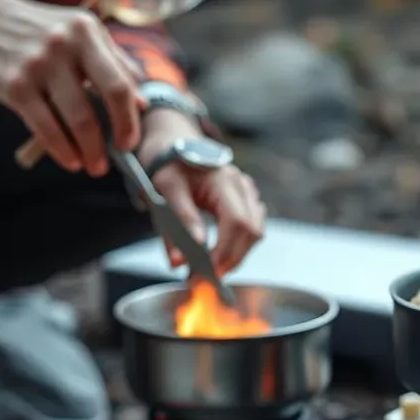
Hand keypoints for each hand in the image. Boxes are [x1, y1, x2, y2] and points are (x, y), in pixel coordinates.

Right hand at [0, 0, 142, 175]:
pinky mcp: (14, 85)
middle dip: (110, 141)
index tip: (130, 141)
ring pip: (75, 120)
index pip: (120, 83)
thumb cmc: (41, 32)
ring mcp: (37, 65)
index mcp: (87, 32)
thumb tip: (142, 103)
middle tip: (110, 162)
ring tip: (92, 166)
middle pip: (101, 104)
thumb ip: (115, 64)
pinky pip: (44, 127)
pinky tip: (69, 160)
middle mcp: (64, 45)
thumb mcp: (82, 34)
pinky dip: (60, 149)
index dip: (129, 119)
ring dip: (87, 151)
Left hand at [137, 109, 265, 274]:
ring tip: (211, 266)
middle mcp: (241, 184)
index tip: (207, 274)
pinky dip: (239, 243)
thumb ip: (174, 227)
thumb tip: (179, 261)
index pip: (237, 224)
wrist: (172, 142)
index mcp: (223, 179)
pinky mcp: (245, 197)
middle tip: (206, 278)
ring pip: (256, 231)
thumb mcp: (163, 191)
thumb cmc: (166, 163)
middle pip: (253, 231)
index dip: (226, 253)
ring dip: (237, 253)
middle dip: (232, 259)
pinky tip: (220, 251)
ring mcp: (247, 190)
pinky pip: (252, 226)